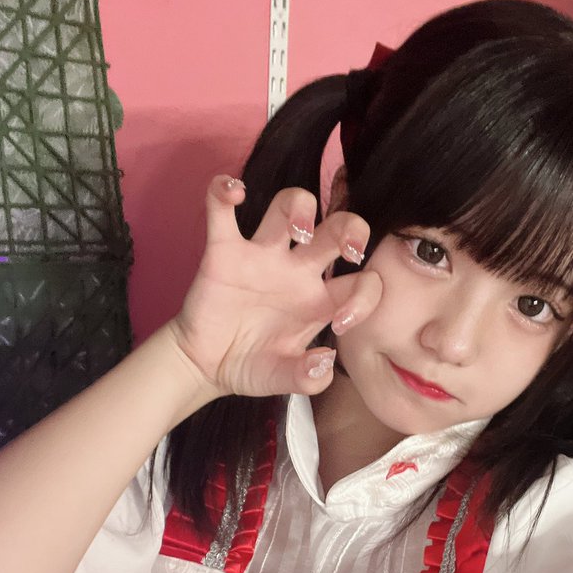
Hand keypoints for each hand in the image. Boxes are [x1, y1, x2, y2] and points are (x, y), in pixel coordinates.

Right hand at [169, 177, 381, 397]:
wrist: (206, 366)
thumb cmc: (251, 366)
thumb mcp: (282, 380)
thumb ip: (307, 378)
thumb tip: (324, 361)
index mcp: (321, 301)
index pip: (363, 282)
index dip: (365, 297)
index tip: (340, 323)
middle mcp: (298, 271)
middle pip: (337, 227)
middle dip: (352, 228)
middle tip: (349, 249)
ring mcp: (262, 256)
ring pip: (290, 205)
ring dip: (300, 206)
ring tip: (298, 230)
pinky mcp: (223, 251)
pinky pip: (222, 210)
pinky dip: (224, 192)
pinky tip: (234, 194)